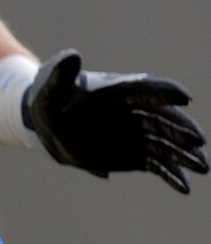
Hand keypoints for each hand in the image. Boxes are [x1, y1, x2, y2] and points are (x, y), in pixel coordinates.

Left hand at [23, 49, 208, 193]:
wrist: (47, 126)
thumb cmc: (48, 101)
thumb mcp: (48, 89)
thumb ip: (60, 75)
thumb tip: (72, 55)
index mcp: (118, 92)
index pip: (145, 90)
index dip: (163, 93)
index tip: (184, 98)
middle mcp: (134, 112)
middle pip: (163, 120)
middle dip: (181, 130)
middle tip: (197, 141)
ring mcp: (137, 134)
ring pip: (165, 144)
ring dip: (184, 156)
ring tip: (202, 167)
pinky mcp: (135, 154)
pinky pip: (157, 165)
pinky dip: (170, 175)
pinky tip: (184, 188)